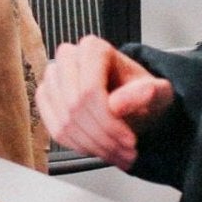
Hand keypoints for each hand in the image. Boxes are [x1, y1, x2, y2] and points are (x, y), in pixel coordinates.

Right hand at [35, 35, 177, 169]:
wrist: (131, 98)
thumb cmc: (141, 91)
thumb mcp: (157, 92)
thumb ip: (143, 94)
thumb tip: (117, 104)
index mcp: (93, 48)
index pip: (89, 91)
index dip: (109, 121)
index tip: (130, 140)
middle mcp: (67, 57)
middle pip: (75, 107)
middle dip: (103, 137)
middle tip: (126, 152)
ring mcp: (52, 77)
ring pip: (65, 122)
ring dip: (93, 146)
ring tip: (116, 152)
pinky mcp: (45, 96)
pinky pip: (55, 130)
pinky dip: (79, 146)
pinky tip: (99, 148)